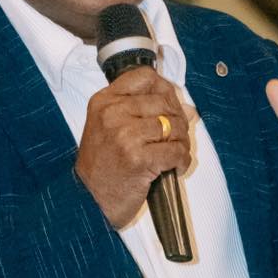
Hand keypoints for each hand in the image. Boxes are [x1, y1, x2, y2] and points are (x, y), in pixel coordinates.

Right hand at [75, 67, 190, 227]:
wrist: (89, 200)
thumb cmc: (102, 165)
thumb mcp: (110, 128)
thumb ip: (143, 112)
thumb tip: (188, 109)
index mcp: (104, 101)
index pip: (144, 77)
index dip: (165, 89)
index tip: (170, 104)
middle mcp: (113, 113)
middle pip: (164, 102)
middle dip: (178, 120)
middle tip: (176, 136)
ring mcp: (125, 135)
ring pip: (173, 126)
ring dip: (182, 142)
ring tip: (175, 154)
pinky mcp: (138, 158)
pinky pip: (176, 151)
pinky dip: (182, 160)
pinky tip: (176, 167)